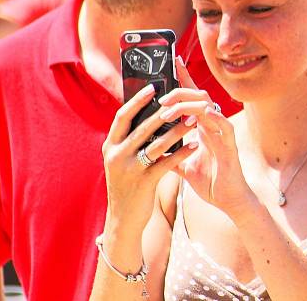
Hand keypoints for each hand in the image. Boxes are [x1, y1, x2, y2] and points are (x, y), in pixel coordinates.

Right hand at [101, 82, 201, 233]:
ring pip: (157, 144)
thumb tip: (151, 114)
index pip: (122, 116)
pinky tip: (196, 145)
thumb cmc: (127, 185)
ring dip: (178, 131)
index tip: (152, 86)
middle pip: (142, 127)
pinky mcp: (144, 183)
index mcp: (110, 146)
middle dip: (165, 113)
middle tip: (183, 102)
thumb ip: (130, 140)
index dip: (137, 100)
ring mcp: (129, 170)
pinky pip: (167, 163)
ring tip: (194, 121)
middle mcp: (116, 156)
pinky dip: (183, 152)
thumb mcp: (122, 161)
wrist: (123, 220)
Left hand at [168, 57, 257, 220]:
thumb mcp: (183, 166)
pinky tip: (201, 115)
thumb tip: (150, 148)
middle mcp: (212, 125)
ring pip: (207, 106)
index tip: (172, 61)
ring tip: (169, 109)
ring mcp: (222, 133)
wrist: (228, 201)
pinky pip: (223, 125)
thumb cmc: (210, 182)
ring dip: (187, 105)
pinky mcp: (230, 144)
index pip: (191, 97)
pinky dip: (211, 117)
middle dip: (180, 90)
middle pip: (198, 96)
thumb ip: (170, 154)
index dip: (183, 79)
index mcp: (202, 127)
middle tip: (162, 95)